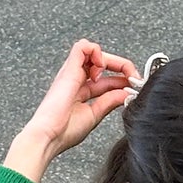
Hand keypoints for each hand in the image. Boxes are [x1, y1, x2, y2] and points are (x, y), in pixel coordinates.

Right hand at [4, 39, 139, 180]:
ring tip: (118, 73)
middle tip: (134, 78)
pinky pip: (82, 46)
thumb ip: (109, 102)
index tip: (135, 88)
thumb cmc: (63, 132)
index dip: (123, 81)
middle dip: (123, 67)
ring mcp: (72, 73)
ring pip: (93, 51)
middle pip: (103, 63)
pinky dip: (96, 51)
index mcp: (82, 93)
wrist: (48, 136)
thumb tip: (126, 93)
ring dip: (110, 58)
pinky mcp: (69, 69)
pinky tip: (102, 66)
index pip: (107, 80)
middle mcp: (77, 80)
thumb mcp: (94, 115)